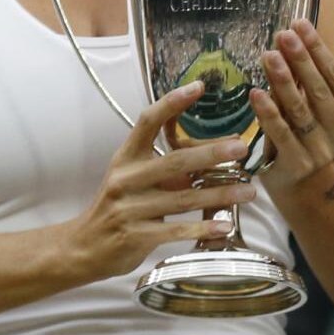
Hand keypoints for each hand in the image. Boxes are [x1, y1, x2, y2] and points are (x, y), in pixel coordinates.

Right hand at [64, 80, 256, 279]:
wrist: (84, 247)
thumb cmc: (119, 205)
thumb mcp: (135, 176)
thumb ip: (168, 162)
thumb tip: (216, 147)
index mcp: (126, 158)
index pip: (147, 122)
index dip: (172, 103)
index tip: (198, 87)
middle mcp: (126, 179)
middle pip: (174, 162)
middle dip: (211, 154)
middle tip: (241, 148)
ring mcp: (129, 209)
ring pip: (183, 199)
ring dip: (219, 194)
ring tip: (249, 191)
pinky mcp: (135, 236)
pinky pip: (175, 230)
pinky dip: (202, 228)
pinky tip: (225, 225)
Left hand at [250, 19, 333, 195]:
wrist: (300, 177)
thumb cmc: (314, 127)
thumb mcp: (329, 101)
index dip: (318, 50)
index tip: (300, 25)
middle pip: (319, 91)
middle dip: (300, 60)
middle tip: (283, 35)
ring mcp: (323, 154)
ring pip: (300, 110)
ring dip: (283, 81)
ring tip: (268, 55)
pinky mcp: (298, 165)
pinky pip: (281, 133)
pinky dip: (268, 112)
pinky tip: (256, 92)